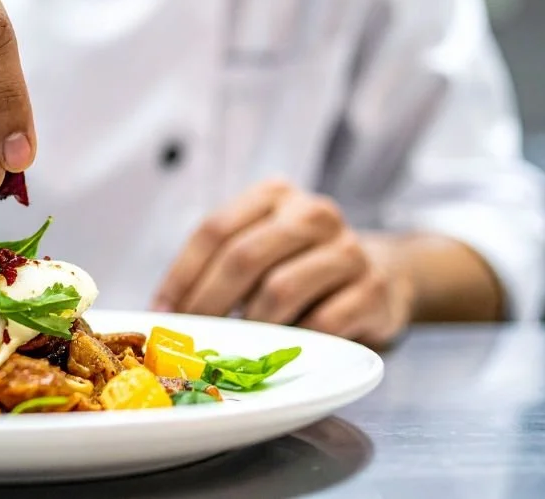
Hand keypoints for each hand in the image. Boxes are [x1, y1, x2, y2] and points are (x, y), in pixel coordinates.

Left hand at [151, 179, 414, 345]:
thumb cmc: (300, 266)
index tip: (162, 312)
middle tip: (192, 337)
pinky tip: (283, 350)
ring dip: (249, 325)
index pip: (214, 230)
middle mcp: (312, 213)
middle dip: (208, 303)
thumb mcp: (260, 251)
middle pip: (243, 257)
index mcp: (274, 195)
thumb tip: (163, 312)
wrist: (382, 277)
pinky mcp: (373, 289)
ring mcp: (347, 249)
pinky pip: (321, 323)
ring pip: (279, 290)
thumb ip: (218, 267)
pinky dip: (294, 341)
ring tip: (236, 345)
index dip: (182, 275)